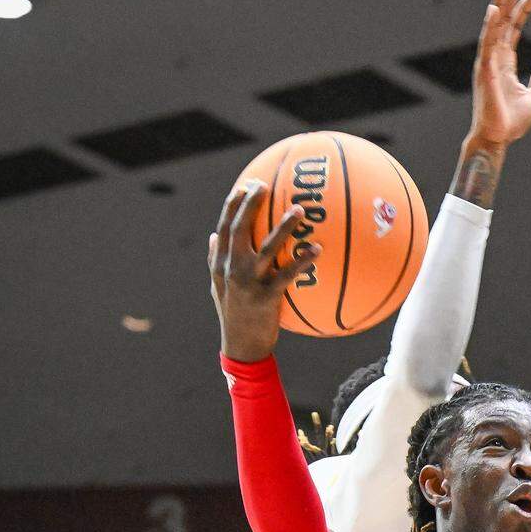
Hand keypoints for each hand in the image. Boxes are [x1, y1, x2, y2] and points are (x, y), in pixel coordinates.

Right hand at [208, 185, 319, 361]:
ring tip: (300, 210)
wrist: (241, 347)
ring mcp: (248, 282)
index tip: (246, 184)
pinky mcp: (266, 297)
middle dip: (252, 204)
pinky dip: (303, 261)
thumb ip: (215, 258)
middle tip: (265, 185)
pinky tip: (318, 250)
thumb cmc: (232, 315)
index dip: (234, 203)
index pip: (225, 225)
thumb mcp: (217, 286)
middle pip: (240, 228)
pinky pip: (287, 275)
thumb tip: (213, 234)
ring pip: (267, 248)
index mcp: (220, 262)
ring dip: (284, 226)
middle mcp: (231, 268)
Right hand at [468, 0, 530, 146]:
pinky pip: (487, 45)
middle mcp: (494, 58)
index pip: (514, 29)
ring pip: (493, 27)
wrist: (497, 140)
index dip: (523, 10)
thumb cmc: (511, 123)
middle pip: (503, 21)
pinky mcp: (484, 72)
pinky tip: (495, 9)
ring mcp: (488, 63)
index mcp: (505, 62)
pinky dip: (490, 27)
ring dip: (499, 3)